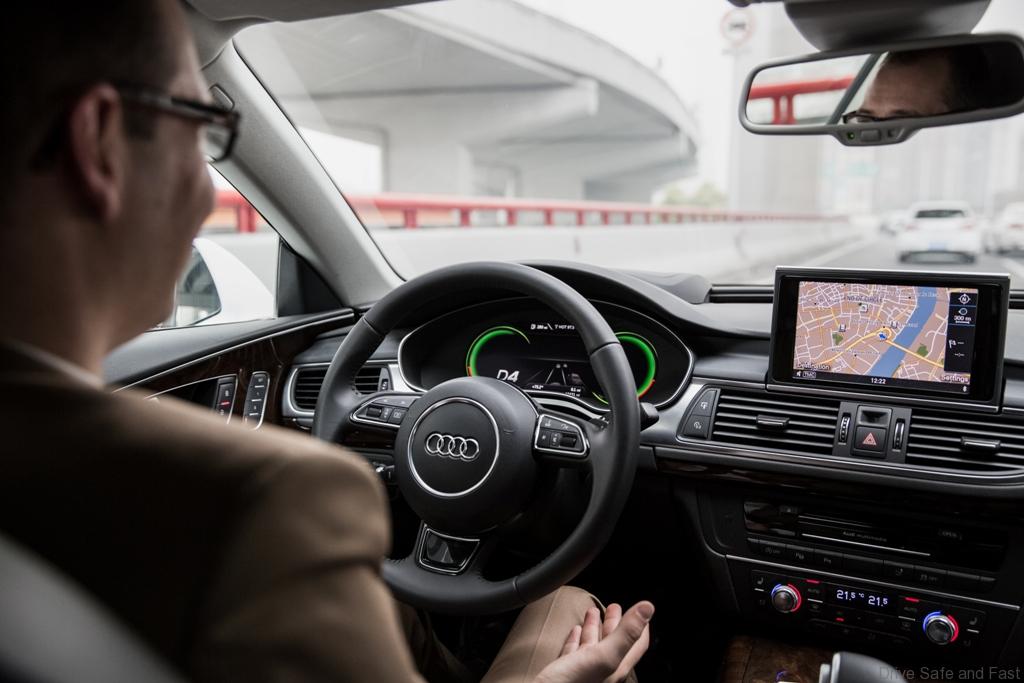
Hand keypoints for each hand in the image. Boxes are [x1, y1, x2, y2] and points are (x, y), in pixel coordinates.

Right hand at [534, 601, 652, 682]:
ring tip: (592, 611)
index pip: (636, 645)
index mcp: (616, 668)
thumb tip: (648, 607)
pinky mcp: (566, 673)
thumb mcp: (603, 656)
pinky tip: (574, 631)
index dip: (640, 625)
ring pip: (593, 646)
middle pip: (614, 643)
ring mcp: (584, 673)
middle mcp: (603, 672)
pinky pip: (574, 653)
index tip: (640, 608)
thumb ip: (625, 633)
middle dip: (615, 622)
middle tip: (614, 606)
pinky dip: (576, 639)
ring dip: (594, 627)